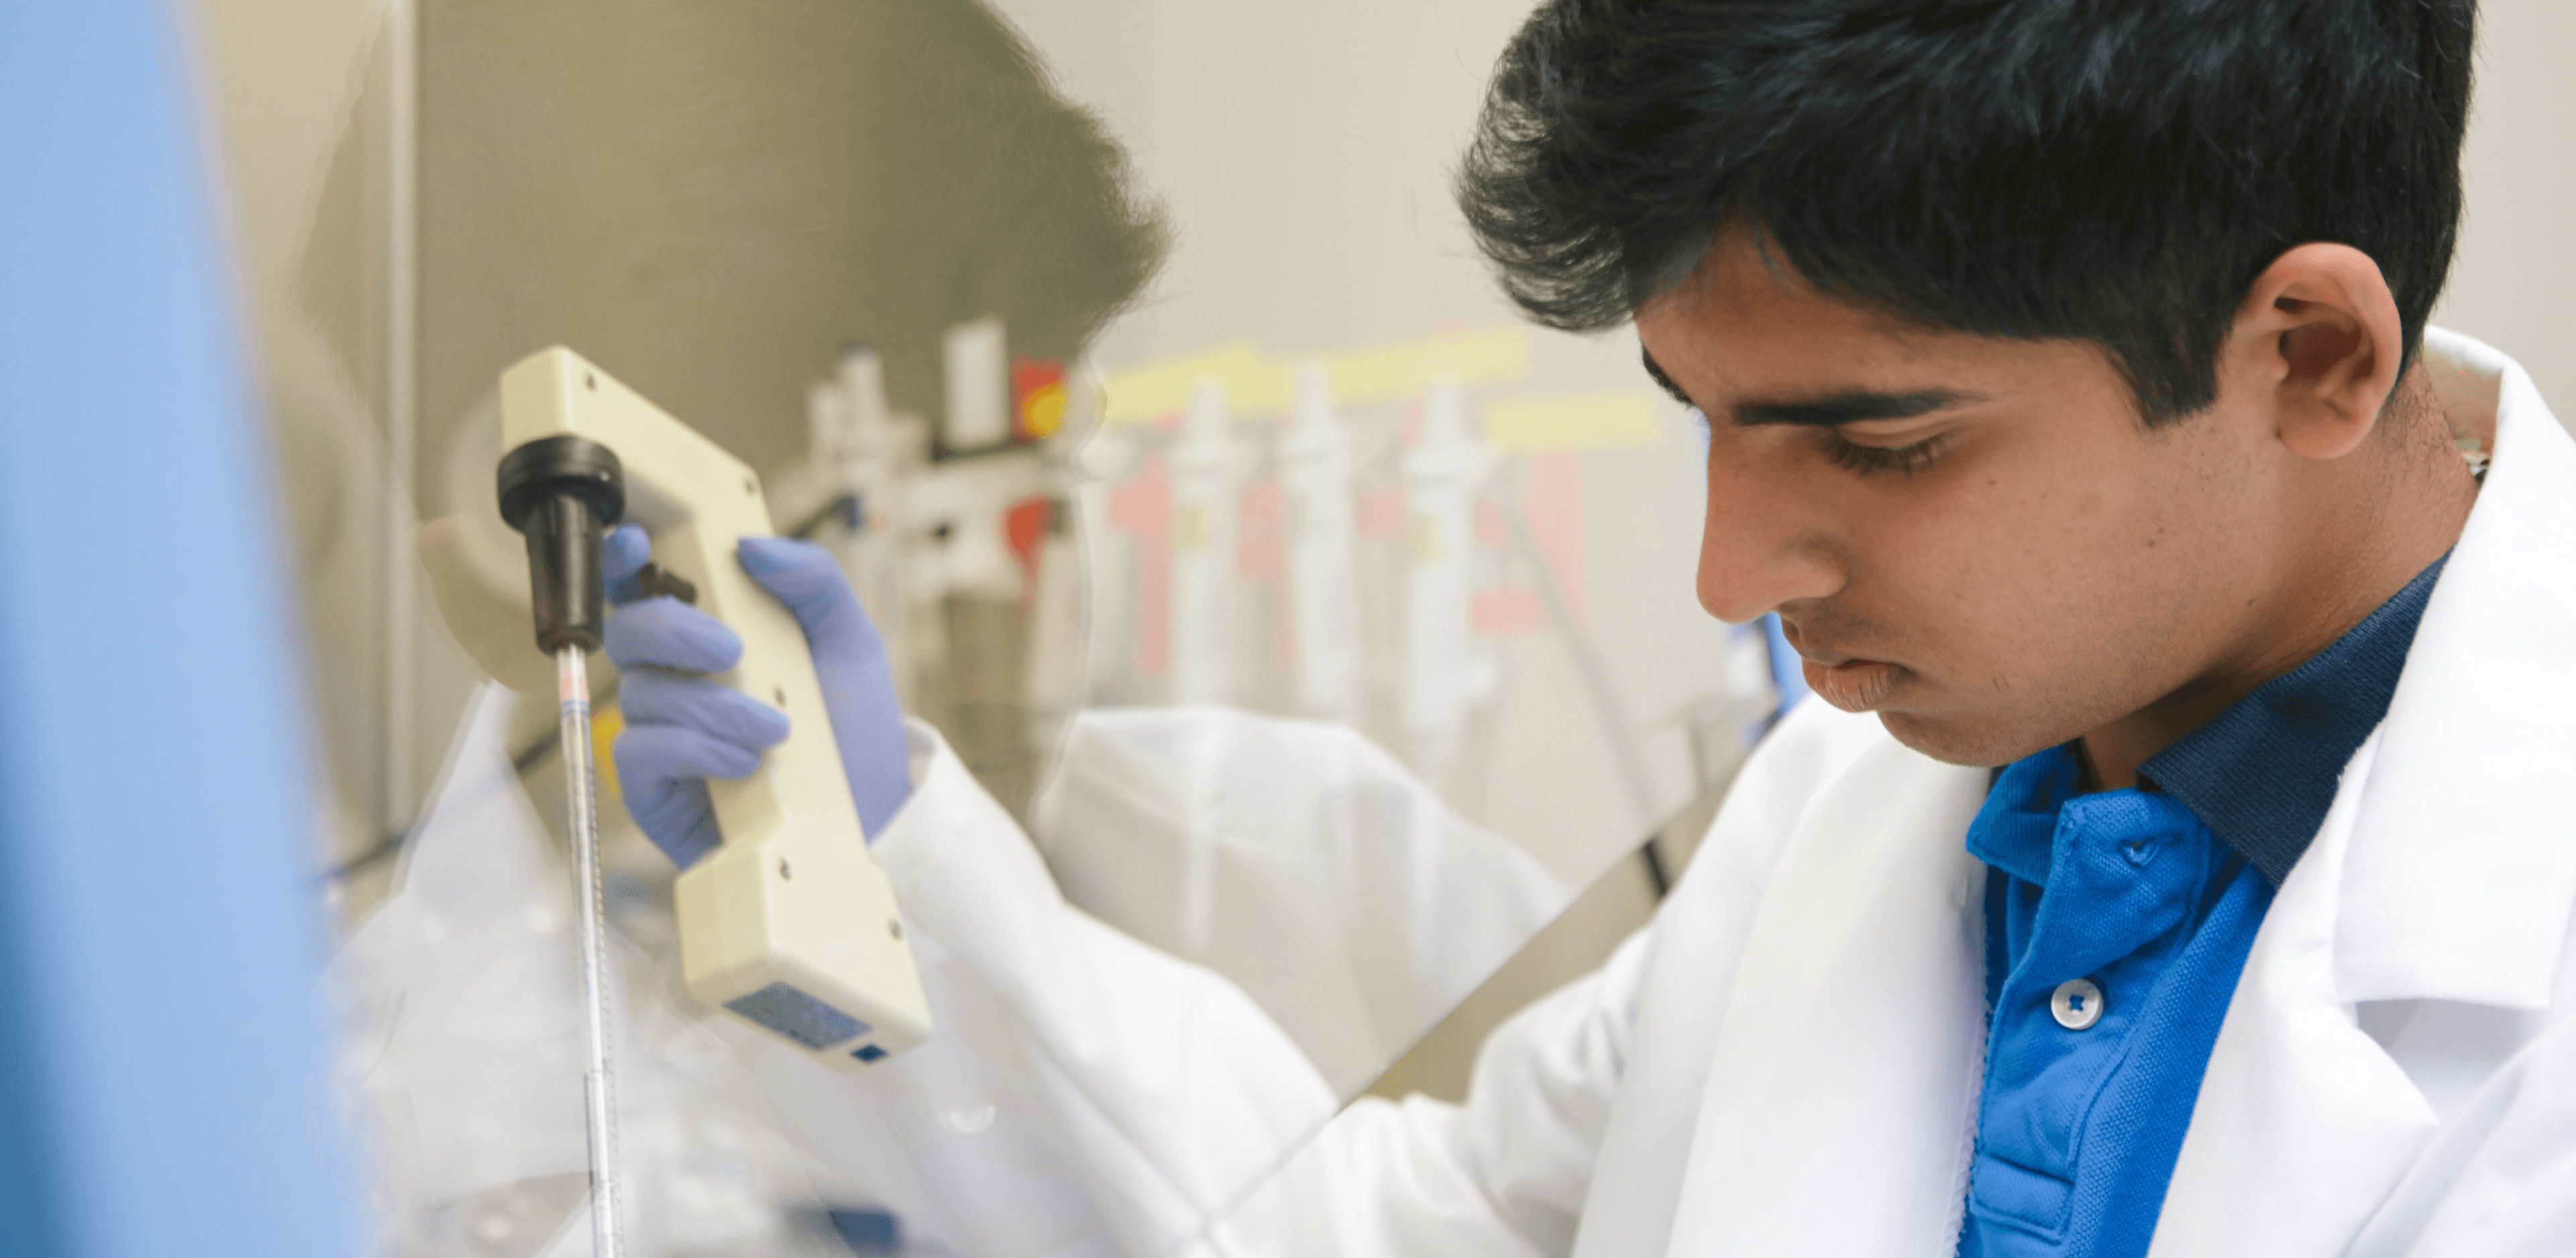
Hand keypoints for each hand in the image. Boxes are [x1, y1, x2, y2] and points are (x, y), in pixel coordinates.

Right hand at [601, 525, 911, 868]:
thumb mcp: (849, 641)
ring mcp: (660, 734)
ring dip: (713, 707)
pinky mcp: (655, 790)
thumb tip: (752, 545)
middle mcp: (676, 679)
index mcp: (710, 634)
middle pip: (626, 632)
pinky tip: (744, 764)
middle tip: (732, 650)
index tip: (638, 542)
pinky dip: (694, 750)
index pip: (645, 587)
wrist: (872, 813)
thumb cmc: (852, 729)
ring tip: (775, 730)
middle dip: (673, 631)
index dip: (625, 559)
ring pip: (640, 694)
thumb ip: (812, 580)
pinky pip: (638, 753)